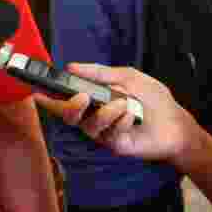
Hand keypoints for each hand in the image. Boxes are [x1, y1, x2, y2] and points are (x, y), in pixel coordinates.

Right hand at [33, 63, 198, 164]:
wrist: (176, 123)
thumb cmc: (153, 99)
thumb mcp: (127, 77)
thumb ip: (99, 73)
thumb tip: (71, 67)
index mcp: (93, 98)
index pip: (64, 98)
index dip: (47, 97)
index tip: (36, 91)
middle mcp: (92, 116)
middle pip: (68, 115)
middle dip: (70, 106)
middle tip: (82, 97)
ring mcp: (102, 132)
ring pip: (88, 124)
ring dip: (106, 112)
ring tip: (124, 104)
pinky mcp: (113, 144)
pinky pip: (108, 132)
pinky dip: (120, 121)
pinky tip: (133, 116)